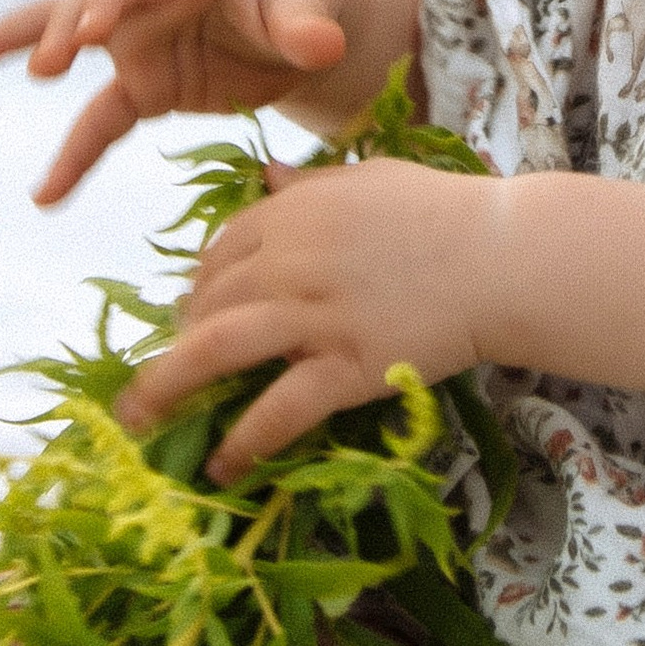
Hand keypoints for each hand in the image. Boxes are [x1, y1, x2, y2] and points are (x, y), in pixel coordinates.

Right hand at [0, 0, 360, 204]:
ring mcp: (140, 40)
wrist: (322, 22)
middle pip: (88, 0)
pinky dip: (73, 156)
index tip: (88, 35)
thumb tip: (320, 46)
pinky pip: (100, 122)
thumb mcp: (319, 3)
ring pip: (67, 42)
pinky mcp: (147, 85)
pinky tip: (45, 196)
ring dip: (15, 47)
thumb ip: (308, 24)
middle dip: (59, 27)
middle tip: (40, 67)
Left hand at [115, 155, 498, 482]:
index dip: (198, 286)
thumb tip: (266, 177)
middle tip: (171, 372)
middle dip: (179, 338)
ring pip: (215, 350)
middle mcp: (289, 260)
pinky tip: (222, 467)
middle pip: (206, 301)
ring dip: (165, 387)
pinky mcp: (346, 368)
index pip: (219, 251)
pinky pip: (278, 410)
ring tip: (137, 421)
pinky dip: (244, 442)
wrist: (507, 258)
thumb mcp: (370, 179)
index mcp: (292, 212)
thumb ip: (310, 185)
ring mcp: (315, 316)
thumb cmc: (447, 213)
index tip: (192, 312)